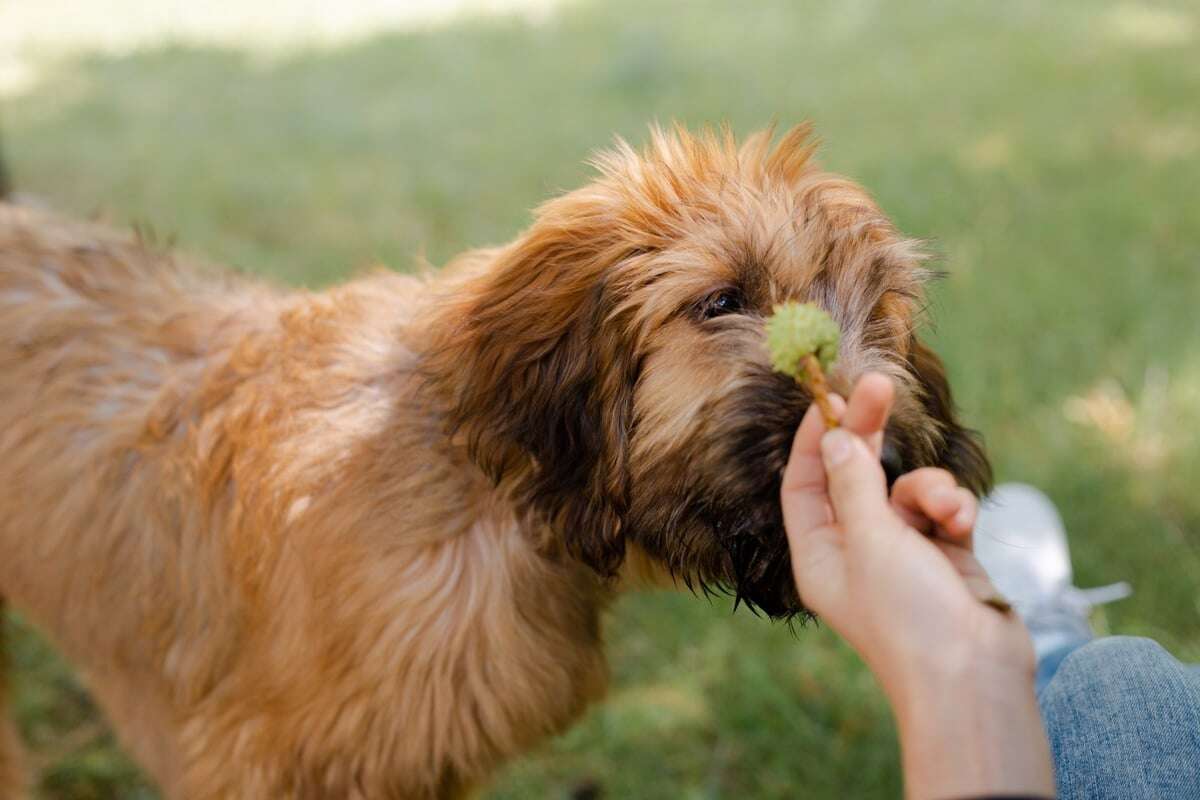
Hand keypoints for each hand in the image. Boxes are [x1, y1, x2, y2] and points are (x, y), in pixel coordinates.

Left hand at [780, 373, 1052, 798]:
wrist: (975, 678)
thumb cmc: (908, 617)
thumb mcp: (871, 540)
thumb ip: (854, 484)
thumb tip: (836, 440)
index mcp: (818, 553)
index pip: (804, 482)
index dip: (816, 438)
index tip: (832, 396)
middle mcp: (854, 551)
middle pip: (853, 475)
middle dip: (869, 433)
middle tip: (881, 384)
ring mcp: (901, 553)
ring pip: (907, 489)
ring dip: (929, 488)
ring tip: (944, 513)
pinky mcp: (944, 556)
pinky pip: (941, 510)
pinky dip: (953, 510)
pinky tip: (964, 525)